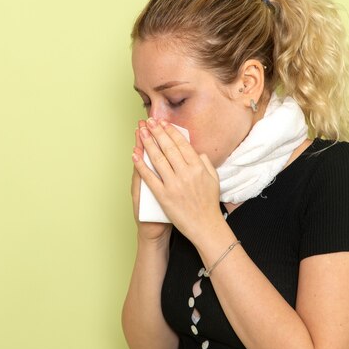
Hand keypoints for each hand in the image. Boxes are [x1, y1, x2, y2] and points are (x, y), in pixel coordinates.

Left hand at [132, 118, 223, 244]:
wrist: (205, 226)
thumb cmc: (209, 203)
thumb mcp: (213, 179)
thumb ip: (206, 163)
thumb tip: (197, 152)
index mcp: (198, 167)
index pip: (181, 144)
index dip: (170, 131)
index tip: (162, 122)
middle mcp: (185, 174)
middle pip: (168, 148)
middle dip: (157, 132)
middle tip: (148, 121)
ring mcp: (173, 185)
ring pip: (157, 159)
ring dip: (147, 143)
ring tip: (141, 132)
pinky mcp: (163, 196)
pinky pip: (149, 177)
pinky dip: (140, 165)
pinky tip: (134, 155)